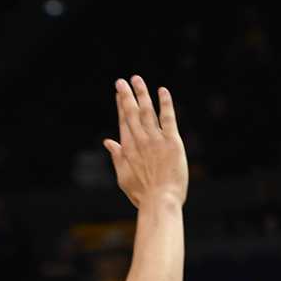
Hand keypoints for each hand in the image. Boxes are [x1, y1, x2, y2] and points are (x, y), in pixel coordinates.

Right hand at [104, 76, 187, 207]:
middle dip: (126, 95)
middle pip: (132, 113)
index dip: (121, 106)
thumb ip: (116, 157)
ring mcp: (155, 140)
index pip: (123, 122)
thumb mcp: (123, 177)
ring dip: (142, 94)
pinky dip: (165, 103)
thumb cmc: (142, 194)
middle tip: (122, 81)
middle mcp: (140, 141)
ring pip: (147, 111)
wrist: (160, 202)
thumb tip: (108, 142)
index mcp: (128, 148)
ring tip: (137, 79)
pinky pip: (168, 118)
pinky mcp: (171, 142)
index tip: (118, 94)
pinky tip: (162, 91)